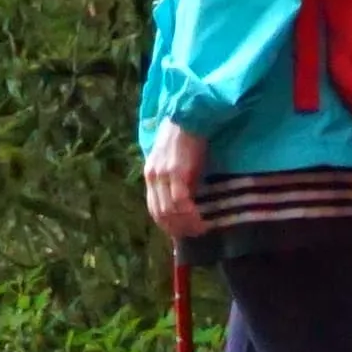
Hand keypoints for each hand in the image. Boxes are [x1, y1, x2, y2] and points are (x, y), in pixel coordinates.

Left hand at [143, 125, 207, 244]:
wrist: (189, 116)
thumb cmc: (186, 138)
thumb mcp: (175, 161)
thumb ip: (175, 180)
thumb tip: (185, 203)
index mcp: (150, 175)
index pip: (153, 209)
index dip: (167, 225)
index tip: (183, 232)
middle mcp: (152, 176)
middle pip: (160, 214)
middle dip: (177, 229)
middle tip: (194, 235)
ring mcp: (163, 175)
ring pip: (170, 211)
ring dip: (185, 224)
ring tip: (200, 229)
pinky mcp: (176, 172)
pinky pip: (180, 202)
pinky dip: (190, 214)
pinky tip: (201, 219)